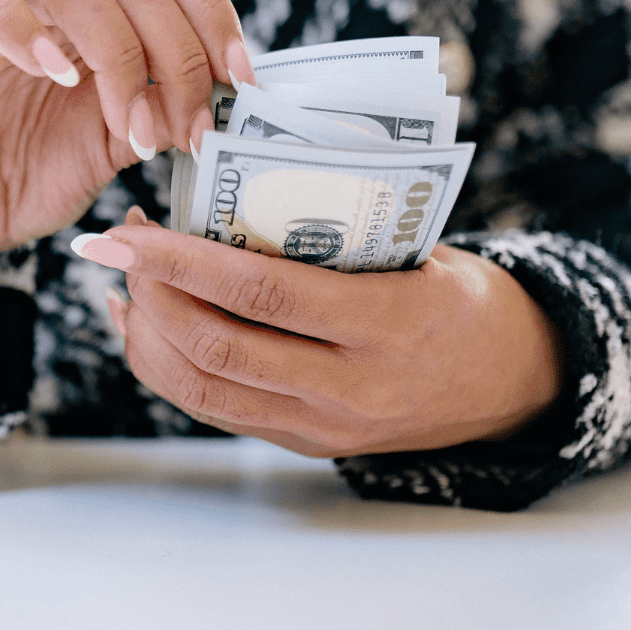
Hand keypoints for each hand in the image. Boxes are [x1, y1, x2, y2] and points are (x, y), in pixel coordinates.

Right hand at [0, 0, 254, 312]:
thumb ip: (169, 105)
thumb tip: (234, 93)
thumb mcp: (125, 139)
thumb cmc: (42, 171)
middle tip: (188, 126)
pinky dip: (17, 27)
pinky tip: (57, 76)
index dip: (211, 11)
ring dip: (116, 49)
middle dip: (177, 49)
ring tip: (127, 124)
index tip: (242, 80)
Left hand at [78, 211, 563, 457]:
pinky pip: (216, 410)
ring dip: (148, 334)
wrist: (512, 383)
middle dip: (149, 295)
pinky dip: (166, 368)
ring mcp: (324, 425)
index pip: (262, 294)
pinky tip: (143, 326)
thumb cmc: (458, 295)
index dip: (184, 263)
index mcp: (385, 325)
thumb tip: (233, 186)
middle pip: (218, 349)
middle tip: (117, 246)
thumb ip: (337, 232)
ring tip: (125, 283)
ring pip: (203, 391)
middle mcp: (350, 388)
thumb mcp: (417, 251)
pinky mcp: (305, 443)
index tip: (130, 230)